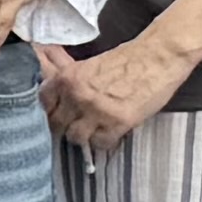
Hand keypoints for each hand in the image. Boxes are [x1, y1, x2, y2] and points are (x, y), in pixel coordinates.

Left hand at [41, 33, 189, 154]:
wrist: (158, 58)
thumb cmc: (126, 59)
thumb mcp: (88, 64)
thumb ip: (65, 71)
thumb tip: (42, 62)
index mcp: (67, 78)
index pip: (43, 103)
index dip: (51, 110)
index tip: (60, 113)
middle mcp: (77, 95)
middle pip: (56, 124)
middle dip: (65, 126)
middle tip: (77, 125)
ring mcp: (96, 110)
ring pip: (75, 138)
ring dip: (84, 136)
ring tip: (94, 130)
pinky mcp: (118, 122)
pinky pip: (100, 143)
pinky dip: (104, 141)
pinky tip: (110, 132)